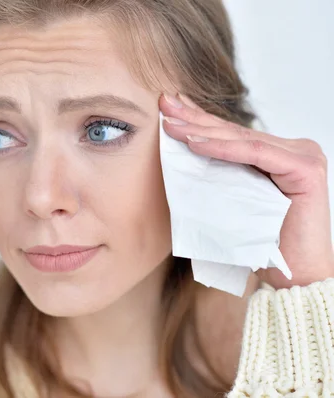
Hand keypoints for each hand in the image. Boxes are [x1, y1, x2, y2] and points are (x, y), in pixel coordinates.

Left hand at [159, 93, 333, 288]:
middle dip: (195, 118)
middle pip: (234, 132)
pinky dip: (223, 148)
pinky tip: (195, 143)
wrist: (293, 276)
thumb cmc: (260, 242)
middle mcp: (291, 150)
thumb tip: (182, 155)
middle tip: (165, 104)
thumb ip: (219, 176)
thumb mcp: (232, 201)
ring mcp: (301, 156)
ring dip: (202, 130)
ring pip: (242, 140)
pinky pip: (255, 154)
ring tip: (172, 123)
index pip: (231, 135)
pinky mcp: (305, 168)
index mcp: (276, 155)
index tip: (170, 109)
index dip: (199, 120)